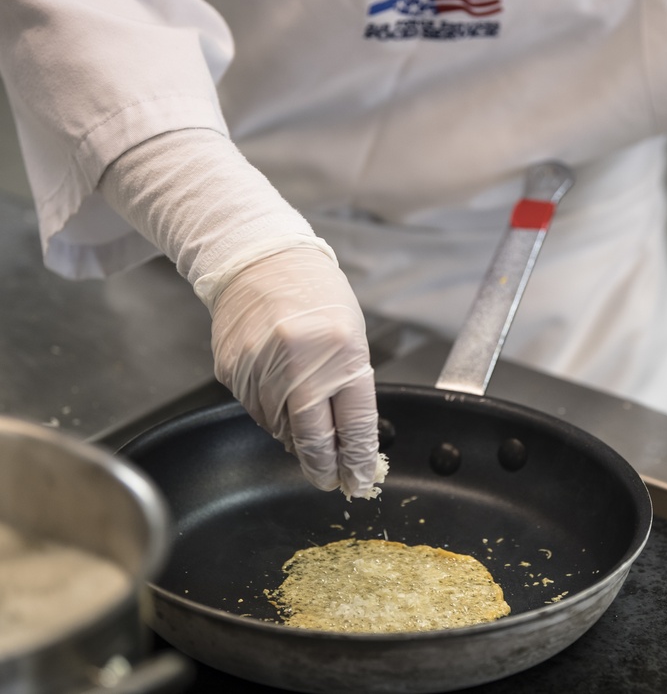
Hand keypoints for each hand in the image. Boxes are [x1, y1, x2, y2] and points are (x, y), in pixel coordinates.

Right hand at [208, 244, 381, 495]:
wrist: (259, 260)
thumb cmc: (315, 295)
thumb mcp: (350, 335)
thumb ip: (348, 385)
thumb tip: (341, 439)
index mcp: (342, 354)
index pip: (353, 425)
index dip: (356, 460)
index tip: (358, 480)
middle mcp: (301, 365)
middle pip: (312, 439)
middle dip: (323, 468)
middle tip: (331, 481)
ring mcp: (262, 370)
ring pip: (281, 429)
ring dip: (296, 439)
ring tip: (307, 432)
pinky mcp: (232, 371)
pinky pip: (255, 410)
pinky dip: (272, 416)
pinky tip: (280, 401)